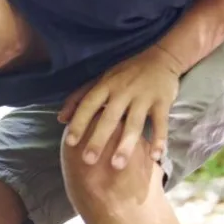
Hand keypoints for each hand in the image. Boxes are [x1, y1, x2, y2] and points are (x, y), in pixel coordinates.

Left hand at [58, 46, 181, 168]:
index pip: (88, 104)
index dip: (78, 122)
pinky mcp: (163, 101)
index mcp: (106, 85)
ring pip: (134, 123)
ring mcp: (144, 96)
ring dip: (126, 145)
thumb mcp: (101, 79)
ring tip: (118, 165)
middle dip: (99, 139)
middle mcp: (123, 91)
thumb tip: (60, 118)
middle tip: (89, 160)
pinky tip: (155, 157)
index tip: (70, 142)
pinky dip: (159, 139)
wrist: (161, 58)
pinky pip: (161, 123)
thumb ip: (79, 98)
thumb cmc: (125, 73)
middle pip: (109, 118)